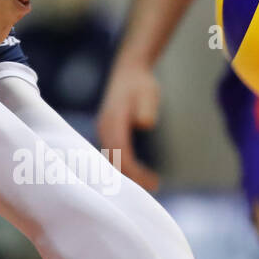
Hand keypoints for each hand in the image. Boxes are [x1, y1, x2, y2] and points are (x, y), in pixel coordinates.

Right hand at [96, 61, 161, 191]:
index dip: (134, 171)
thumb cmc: (141, 83)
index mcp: (113, 121)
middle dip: (132, 178)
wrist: (128, 71)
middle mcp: (104, 128)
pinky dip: (124, 166)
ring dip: (128, 174)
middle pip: (114, 161)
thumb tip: (145, 123)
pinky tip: (139, 173)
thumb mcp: (149, 92)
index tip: (151, 181)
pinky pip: (113, 155)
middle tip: (155, 187)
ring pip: (112, 160)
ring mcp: (104, 131)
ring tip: (151, 183)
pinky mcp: (107, 133)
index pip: (120, 153)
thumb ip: (147, 107)